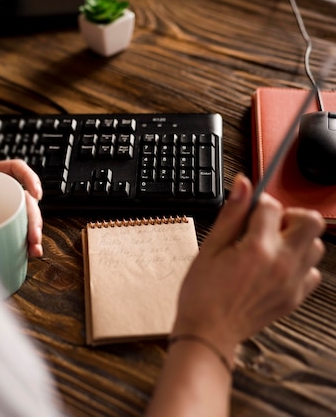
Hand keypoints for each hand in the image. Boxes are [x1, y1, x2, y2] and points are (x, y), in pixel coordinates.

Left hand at [0, 124, 43, 256]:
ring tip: (33, 250)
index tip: (35, 194)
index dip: (30, 178)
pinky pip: (15, 236)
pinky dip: (25, 245)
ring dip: (34, 234)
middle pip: (24, 200)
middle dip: (35, 217)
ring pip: (24, 220)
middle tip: (33, 235)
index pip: (14, 170)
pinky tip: (30, 254)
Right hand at [172, 174, 324, 360]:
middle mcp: (281, 264)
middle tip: (267, 226)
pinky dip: (299, 264)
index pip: (272, 206)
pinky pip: (313, 272)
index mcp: (257, 249)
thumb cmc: (202, 293)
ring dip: (296, 239)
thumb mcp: (209, 247)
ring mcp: (292, 282)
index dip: (257, 202)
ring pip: (315, 245)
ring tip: (270, 247)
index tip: (247, 210)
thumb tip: (243, 184)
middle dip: (289, 216)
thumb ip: (231, 214)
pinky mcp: (295, 297)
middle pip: (310, 221)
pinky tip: (276, 267)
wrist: (208, 332)